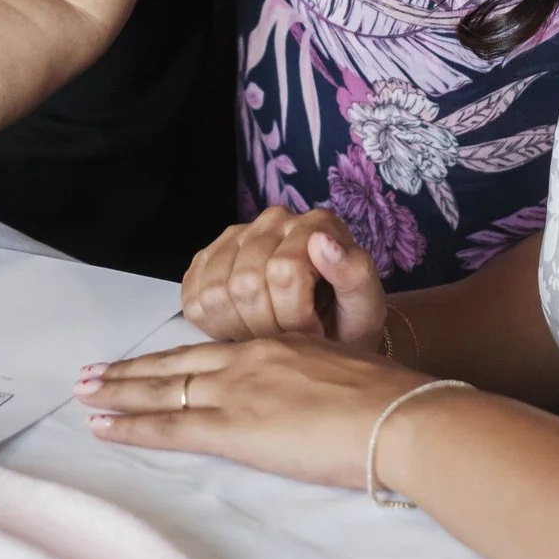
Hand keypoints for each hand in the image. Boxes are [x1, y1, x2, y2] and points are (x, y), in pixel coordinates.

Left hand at [77, 337, 442, 489]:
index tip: (140, 363)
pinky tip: (104, 427)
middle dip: (129, 372)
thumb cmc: (389, 401)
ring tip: (83, 395)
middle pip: (175, 366)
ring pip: (162, 391)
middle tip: (88, 374)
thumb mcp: (346, 374)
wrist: (400, 416)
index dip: (171, 359)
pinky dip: (132, 427)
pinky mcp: (236, 428)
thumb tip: (312, 400)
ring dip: (118, 393)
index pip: (209, 353)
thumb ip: (316, 381)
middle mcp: (249, 361)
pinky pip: (171, 428)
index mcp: (277, 346)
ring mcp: (238, 393)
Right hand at [181, 206, 386, 348]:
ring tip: (269, 332)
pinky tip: (243, 324)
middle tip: (290, 339)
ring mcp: (238, 235)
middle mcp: (274, 219)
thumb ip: (354, 274)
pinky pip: (193, 295)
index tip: (315, 334)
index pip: (283, 273)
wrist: (327, 330)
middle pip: (245, 284)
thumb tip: (322, 242)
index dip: (296, 318)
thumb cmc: (348, 321)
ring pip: (214, 291)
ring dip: (240, 327)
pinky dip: (213, 322)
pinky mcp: (209, 257)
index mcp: (317, 223)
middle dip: (268, 327)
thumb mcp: (366, 307)